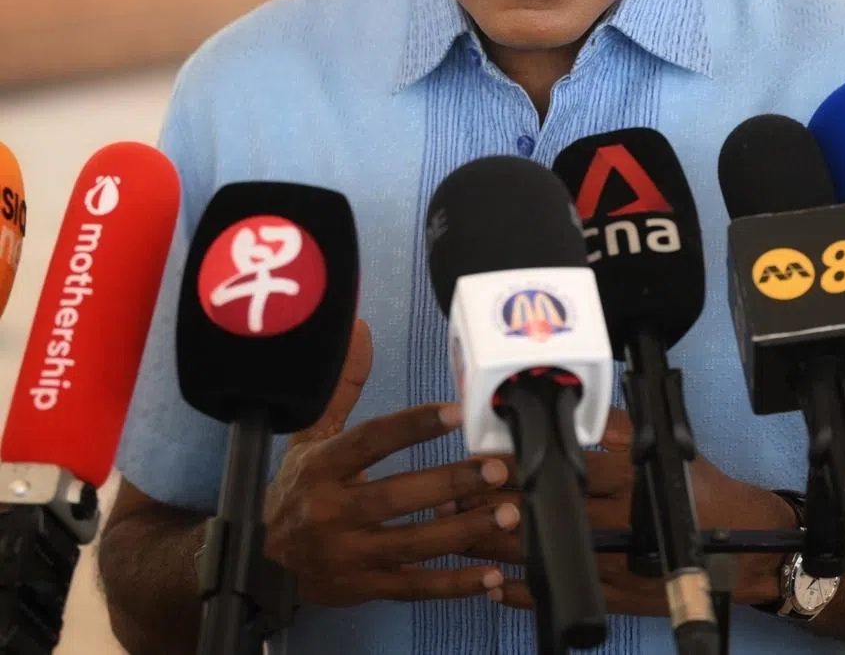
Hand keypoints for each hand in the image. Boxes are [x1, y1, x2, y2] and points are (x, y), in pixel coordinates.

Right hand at [262, 319, 520, 606]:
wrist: (261, 564)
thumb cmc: (297, 490)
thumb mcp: (310, 437)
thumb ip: (343, 387)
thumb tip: (359, 331)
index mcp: (321, 469)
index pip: (369, 442)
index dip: (412, 426)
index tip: (454, 412)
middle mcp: (331, 513)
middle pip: (395, 496)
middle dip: (449, 483)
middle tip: (496, 468)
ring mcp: (349, 556)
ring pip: (412, 544)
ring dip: (463, 531)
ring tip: (507, 512)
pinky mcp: (365, 588)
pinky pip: (414, 587)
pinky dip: (454, 585)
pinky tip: (490, 577)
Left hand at [452, 407, 797, 614]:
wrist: (743, 546)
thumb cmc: (701, 489)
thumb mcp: (660, 444)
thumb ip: (616, 429)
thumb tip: (570, 409)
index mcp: (628, 480)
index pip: (562, 471)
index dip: (518, 468)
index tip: (482, 462)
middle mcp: (617, 523)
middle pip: (545, 515)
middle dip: (495, 507)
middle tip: (456, 497)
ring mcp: (613, 566)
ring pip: (545, 558)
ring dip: (498, 548)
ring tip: (461, 536)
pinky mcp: (615, 596)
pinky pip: (565, 596)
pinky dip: (523, 594)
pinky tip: (494, 586)